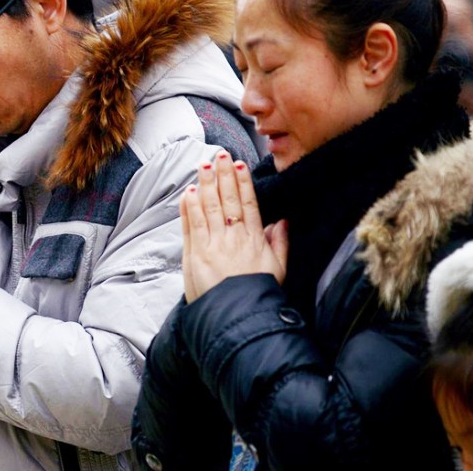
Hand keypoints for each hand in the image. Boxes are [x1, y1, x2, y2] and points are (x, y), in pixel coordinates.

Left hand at [182, 150, 288, 302]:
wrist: (239, 318)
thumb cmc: (258, 296)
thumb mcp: (278, 270)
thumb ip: (281, 244)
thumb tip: (283, 221)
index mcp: (255, 240)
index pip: (248, 204)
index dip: (242, 183)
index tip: (238, 164)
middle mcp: (234, 238)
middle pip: (228, 200)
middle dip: (223, 175)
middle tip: (219, 155)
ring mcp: (214, 245)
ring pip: (209, 208)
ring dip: (206, 184)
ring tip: (203, 165)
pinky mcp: (196, 255)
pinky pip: (192, 226)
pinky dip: (190, 208)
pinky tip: (190, 192)